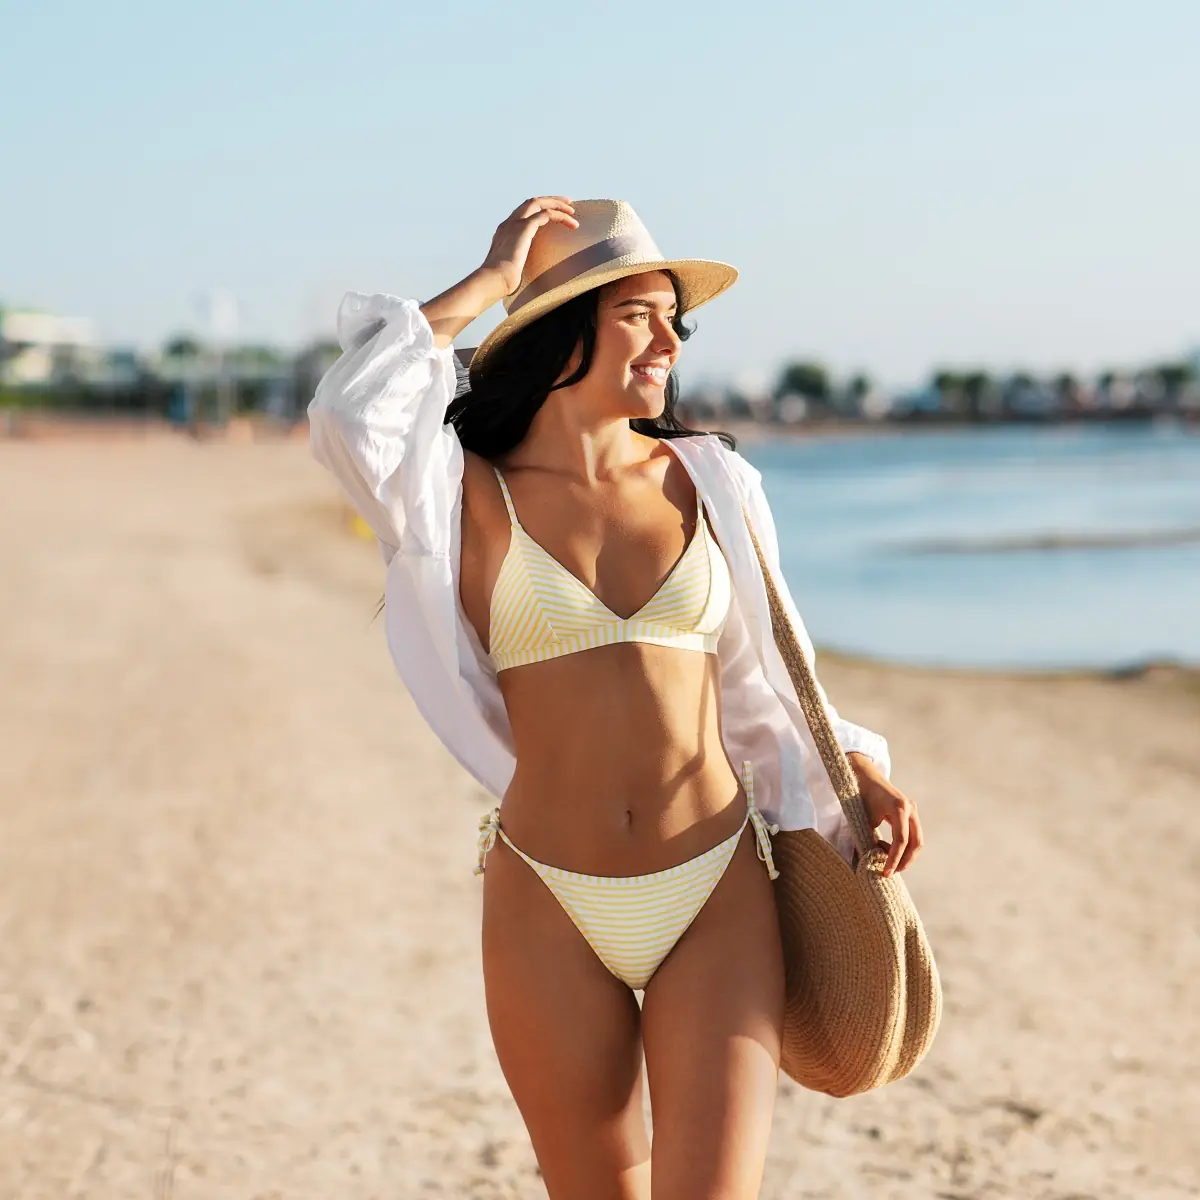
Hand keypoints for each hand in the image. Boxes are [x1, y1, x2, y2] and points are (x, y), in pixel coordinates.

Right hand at [480, 196, 578, 297]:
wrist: (493, 280)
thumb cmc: (500, 282)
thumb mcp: (510, 270)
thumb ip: (517, 267)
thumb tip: (522, 278)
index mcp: (504, 233)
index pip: (523, 213)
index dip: (539, 211)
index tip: (552, 213)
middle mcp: (508, 224)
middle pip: (531, 202)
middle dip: (550, 201)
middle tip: (567, 203)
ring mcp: (515, 223)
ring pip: (539, 203)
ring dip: (557, 205)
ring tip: (572, 211)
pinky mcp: (524, 227)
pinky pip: (547, 214)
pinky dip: (561, 216)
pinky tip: (573, 224)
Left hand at [847, 752, 922, 876]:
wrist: (866, 777)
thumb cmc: (862, 796)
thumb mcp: (864, 818)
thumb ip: (869, 838)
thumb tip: (867, 863)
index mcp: (900, 808)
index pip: (901, 840)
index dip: (894, 858)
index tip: (886, 872)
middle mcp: (910, 809)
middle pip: (915, 843)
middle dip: (905, 860)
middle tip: (891, 872)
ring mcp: (913, 811)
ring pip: (916, 840)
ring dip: (905, 855)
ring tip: (888, 861)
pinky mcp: (911, 813)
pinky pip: (912, 834)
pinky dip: (903, 846)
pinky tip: (888, 849)